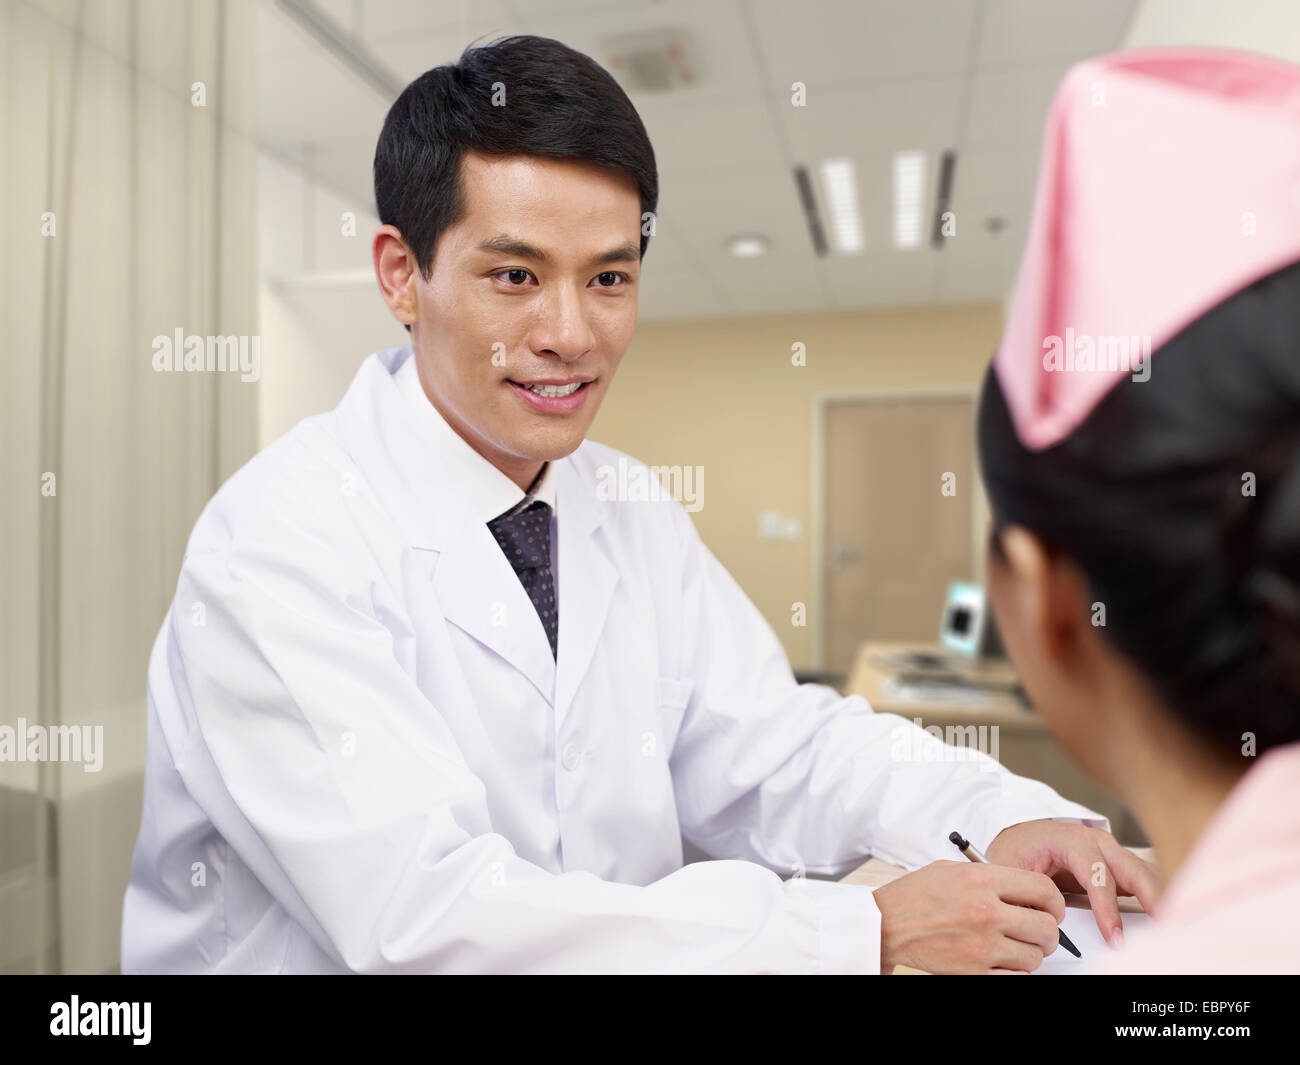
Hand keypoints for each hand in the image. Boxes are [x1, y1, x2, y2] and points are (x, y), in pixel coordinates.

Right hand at [873, 859, 1065, 973]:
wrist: (886, 925)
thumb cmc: (914, 896)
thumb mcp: (952, 871)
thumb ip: (990, 876)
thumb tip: (1024, 889)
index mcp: (982, 881)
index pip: (1043, 890)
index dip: (1055, 902)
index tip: (1052, 909)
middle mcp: (986, 912)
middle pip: (1046, 928)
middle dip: (1049, 932)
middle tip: (1040, 932)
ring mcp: (982, 945)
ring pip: (1035, 957)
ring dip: (1031, 953)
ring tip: (1016, 946)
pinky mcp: (974, 971)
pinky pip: (1016, 976)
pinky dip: (1015, 971)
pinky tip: (1002, 960)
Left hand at [985, 819, 1162, 948]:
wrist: (1020, 834)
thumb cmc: (1017, 848)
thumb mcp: (1009, 867)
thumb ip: (1025, 892)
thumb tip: (1041, 921)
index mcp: (1070, 839)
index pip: (1097, 873)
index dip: (1107, 908)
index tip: (1114, 937)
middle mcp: (1097, 842)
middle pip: (1134, 869)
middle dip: (1154, 899)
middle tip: (1167, 929)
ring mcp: (1112, 853)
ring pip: (1146, 875)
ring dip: (1162, 899)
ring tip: (1175, 928)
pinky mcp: (1118, 867)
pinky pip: (1144, 882)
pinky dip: (1158, 899)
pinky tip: (1169, 919)